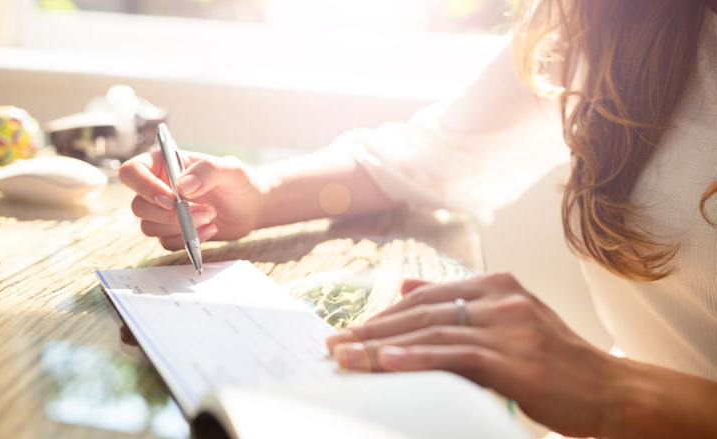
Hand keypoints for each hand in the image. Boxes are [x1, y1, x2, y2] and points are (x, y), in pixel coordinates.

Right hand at [118, 150, 265, 248]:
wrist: (252, 207)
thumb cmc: (241, 182)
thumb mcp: (231, 170)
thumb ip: (208, 171)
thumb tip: (182, 186)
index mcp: (163, 164)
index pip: (132, 172)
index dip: (144, 187)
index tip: (171, 199)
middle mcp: (158, 187)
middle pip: (138, 206)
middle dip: (169, 214)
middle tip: (203, 211)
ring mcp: (163, 211)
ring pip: (148, 227)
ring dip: (179, 227)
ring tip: (210, 217)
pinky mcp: (172, 231)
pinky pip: (165, 242)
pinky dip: (187, 240)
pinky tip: (210, 230)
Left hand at [325, 273, 620, 437]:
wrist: (612, 391)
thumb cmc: (557, 361)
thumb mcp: (508, 320)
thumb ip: (458, 301)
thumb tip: (405, 286)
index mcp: (498, 285)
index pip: (426, 295)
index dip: (383, 313)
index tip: (351, 330)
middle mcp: (502, 298)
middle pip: (421, 311)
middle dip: (373, 329)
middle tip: (336, 345)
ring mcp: (511, 326)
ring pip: (433, 331)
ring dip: (382, 346)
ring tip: (347, 357)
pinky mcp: (517, 359)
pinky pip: (456, 356)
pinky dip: (418, 357)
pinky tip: (387, 362)